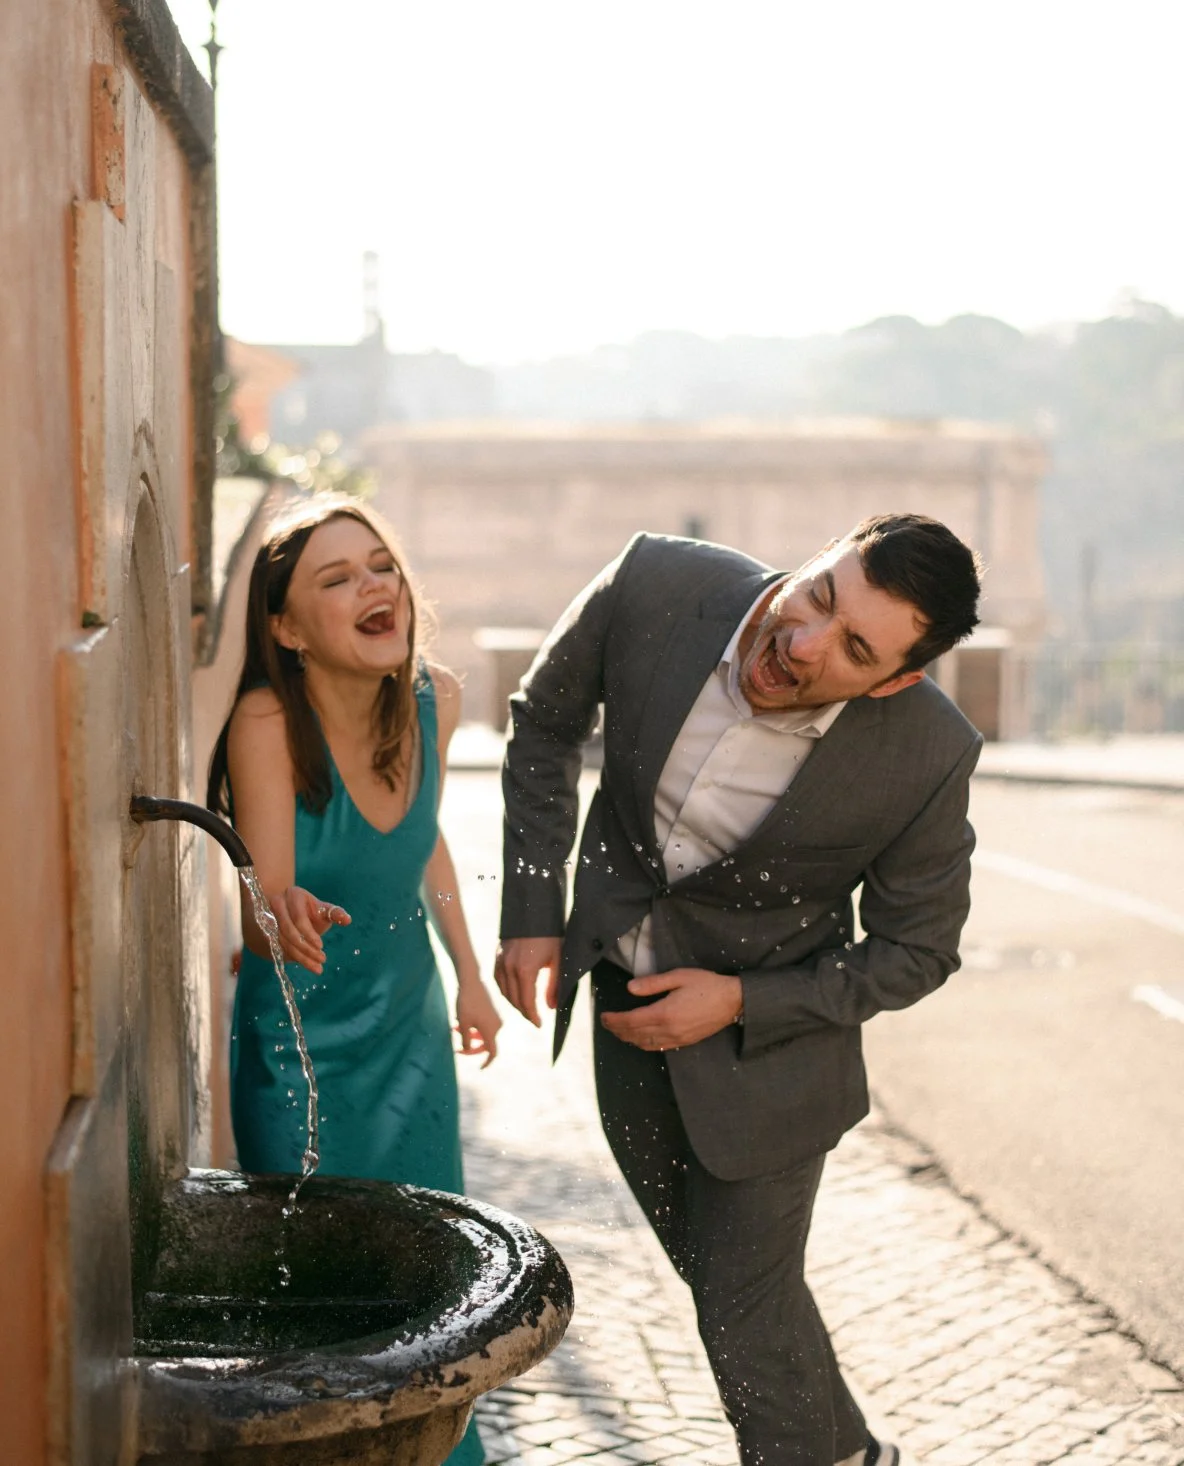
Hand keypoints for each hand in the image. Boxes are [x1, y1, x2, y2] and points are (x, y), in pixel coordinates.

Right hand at [265, 886, 350, 974]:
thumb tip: (348, 920)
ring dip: (301, 956)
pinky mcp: (265, 932)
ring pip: (282, 942)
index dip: (309, 933)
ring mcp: (267, 919)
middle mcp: (276, 905)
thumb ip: (335, 914)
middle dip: (305, 948)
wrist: (289, 911)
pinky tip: (307, 965)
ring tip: (317, 967)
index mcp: (293, 896)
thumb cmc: (310, 910)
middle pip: (288, 931)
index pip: (298, 918)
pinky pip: (278, 947)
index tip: (321, 946)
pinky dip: (294, 958)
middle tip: (322, 959)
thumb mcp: (322, 909)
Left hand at [455, 978, 502, 1066]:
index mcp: (491, 1031)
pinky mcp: (493, 1011)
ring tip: (453, 1028)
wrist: (471, 981)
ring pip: (483, 1033)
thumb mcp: (463, 1024)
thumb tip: (468, 1047)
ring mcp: (496, 1018)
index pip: (492, 1053)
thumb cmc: (465, 1003)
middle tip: (457, 1048)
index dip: (487, 1062)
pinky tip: (459, 1020)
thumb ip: (466, 1040)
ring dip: (470, 1035)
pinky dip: (474, 1027)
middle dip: (471, 1046)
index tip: (480, 1068)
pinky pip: (484, 1024)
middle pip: (486, 1044)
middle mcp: (497, 1025)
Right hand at [494, 936, 561, 1027]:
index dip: (533, 1016)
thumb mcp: (557, 960)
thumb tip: (551, 1007)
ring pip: (503, 991)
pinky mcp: (497, 956)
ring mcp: (501, 961)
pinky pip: (497, 980)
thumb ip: (554, 985)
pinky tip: (513, 992)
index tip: (539, 1024)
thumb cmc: (550, 935)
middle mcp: (509, 968)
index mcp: (525, 970)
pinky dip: (504, 990)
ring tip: (525, 1008)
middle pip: (514, 1000)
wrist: (534, 911)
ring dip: (514, 1002)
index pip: (526, 1002)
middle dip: (524, 1012)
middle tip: (534, 1019)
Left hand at [600, 968, 742, 1050]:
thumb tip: (630, 988)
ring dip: (628, 1039)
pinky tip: (640, 1039)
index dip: (614, 1020)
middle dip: (617, 1030)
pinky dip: (644, 1045)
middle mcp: (668, 1029)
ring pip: (645, 1044)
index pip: (631, 1020)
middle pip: (634, 1035)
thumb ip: (653, 983)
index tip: (603, 1016)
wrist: (733, 1001)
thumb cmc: (707, 985)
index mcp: (664, 1012)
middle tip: (606, 1023)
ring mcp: (677, 1038)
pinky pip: (658, 1047)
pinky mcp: (684, 1042)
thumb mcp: (679, 977)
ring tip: (618, 1031)